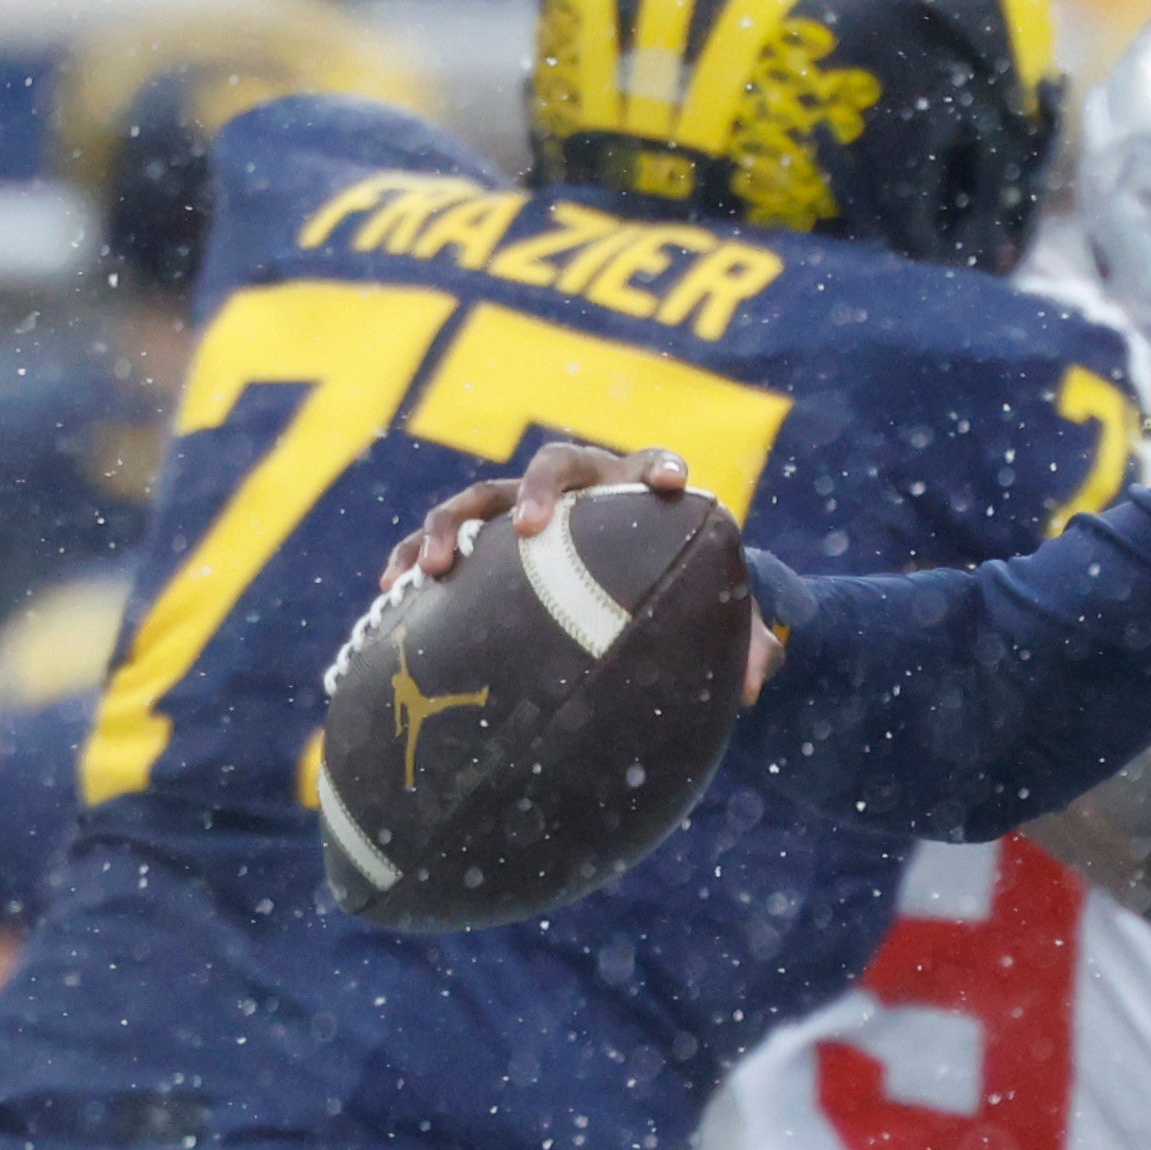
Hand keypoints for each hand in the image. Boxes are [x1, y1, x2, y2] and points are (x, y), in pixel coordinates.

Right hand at [390, 445, 779, 699]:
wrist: (631, 577)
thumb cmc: (681, 591)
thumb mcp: (720, 616)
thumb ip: (750, 640)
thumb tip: (757, 685)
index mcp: (637, 490)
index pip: (651, 464)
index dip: (660, 466)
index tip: (672, 481)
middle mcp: (578, 488)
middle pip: (556, 466)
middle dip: (542, 491)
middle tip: (531, 528)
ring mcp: (524, 508)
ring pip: (482, 496)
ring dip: (454, 523)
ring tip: (436, 565)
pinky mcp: (485, 538)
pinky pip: (445, 537)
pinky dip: (416, 554)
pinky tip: (393, 584)